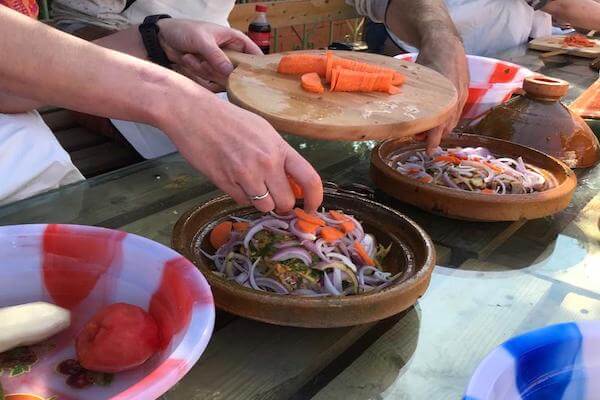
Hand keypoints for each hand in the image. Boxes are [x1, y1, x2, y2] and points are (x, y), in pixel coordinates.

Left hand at [156, 19, 262, 91]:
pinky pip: (210, 83)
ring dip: (204, 70)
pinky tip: (188, 60)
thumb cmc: (183, 30)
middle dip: (219, 69)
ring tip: (191, 56)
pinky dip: (197, 74)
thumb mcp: (201, 40)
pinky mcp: (209, 74)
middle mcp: (230, 54)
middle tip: (205, 62)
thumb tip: (230, 72)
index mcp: (234, 40)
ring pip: (222, 79)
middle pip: (238, 73)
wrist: (162, 40)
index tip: (251, 75)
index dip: (256, 65)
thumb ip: (216, 56)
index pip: (254, 54)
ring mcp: (219, 65)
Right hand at [160, 85, 322, 212]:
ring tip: (251, 184)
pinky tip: (233, 178)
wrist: (192, 113)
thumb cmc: (228, 119)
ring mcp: (244, 174)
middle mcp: (265, 162)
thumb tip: (293, 182)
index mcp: (278, 147)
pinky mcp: (225, 183)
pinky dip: (241, 196)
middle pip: (285, 202)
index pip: (309, 179)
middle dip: (282, 204)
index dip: (315, 198)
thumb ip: (279, 155)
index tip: (311, 207)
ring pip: (264, 206)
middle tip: (275, 196)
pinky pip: (242, 201)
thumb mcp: (263, 131)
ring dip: (261, 201)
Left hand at [414, 34, 468, 153]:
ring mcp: (463, 95)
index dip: (434, 138)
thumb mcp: (419, 77)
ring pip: (453, 121)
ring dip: (440, 129)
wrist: (446, 41)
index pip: (441, 123)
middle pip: (448, 126)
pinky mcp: (464, 93)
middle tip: (418, 138)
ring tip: (424, 130)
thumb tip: (397, 111)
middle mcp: (458, 97)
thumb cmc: (428, 58)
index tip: (428, 150)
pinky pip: (456, 113)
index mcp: (448, 94)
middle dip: (434, 135)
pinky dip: (446, 120)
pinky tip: (435, 121)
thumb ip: (413, 95)